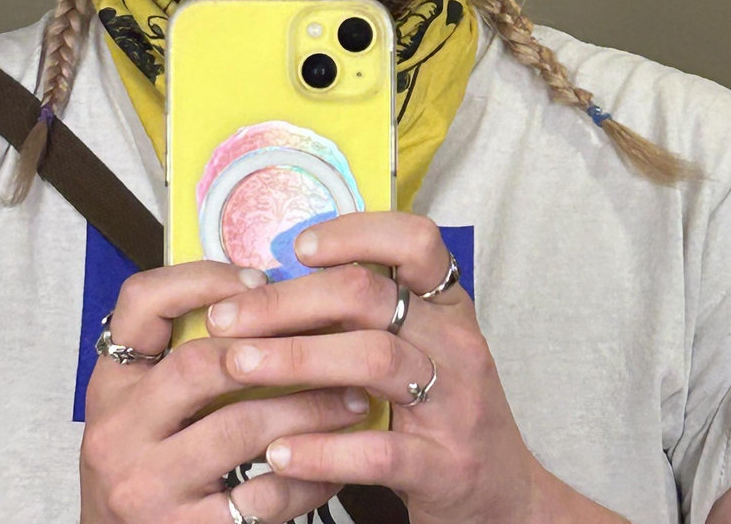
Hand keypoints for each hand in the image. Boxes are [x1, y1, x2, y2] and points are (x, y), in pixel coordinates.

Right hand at [79, 261, 371, 523]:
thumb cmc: (149, 469)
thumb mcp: (146, 408)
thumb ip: (188, 357)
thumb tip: (273, 297)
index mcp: (112, 384)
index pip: (139, 302)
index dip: (201, 279)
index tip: (258, 279)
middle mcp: (118, 431)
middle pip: (200, 363)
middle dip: (275, 348)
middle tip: (332, 339)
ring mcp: (147, 486)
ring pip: (240, 428)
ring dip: (308, 410)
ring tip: (352, 399)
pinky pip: (260, 498)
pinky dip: (307, 477)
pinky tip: (337, 462)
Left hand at [204, 212, 603, 523]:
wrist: (503, 499)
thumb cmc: (441, 410)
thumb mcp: (421, 347)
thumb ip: (368, 312)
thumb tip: (274, 278)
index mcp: (446, 306)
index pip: (416, 240)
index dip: (355, 232)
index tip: (297, 247)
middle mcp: (455, 344)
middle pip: (370, 296)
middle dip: (288, 301)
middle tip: (227, 317)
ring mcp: (455, 403)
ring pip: (373, 360)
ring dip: (296, 359)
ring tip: (237, 365)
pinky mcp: (444, 465)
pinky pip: (378, 450)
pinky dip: (322, 448)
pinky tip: (277, 450)